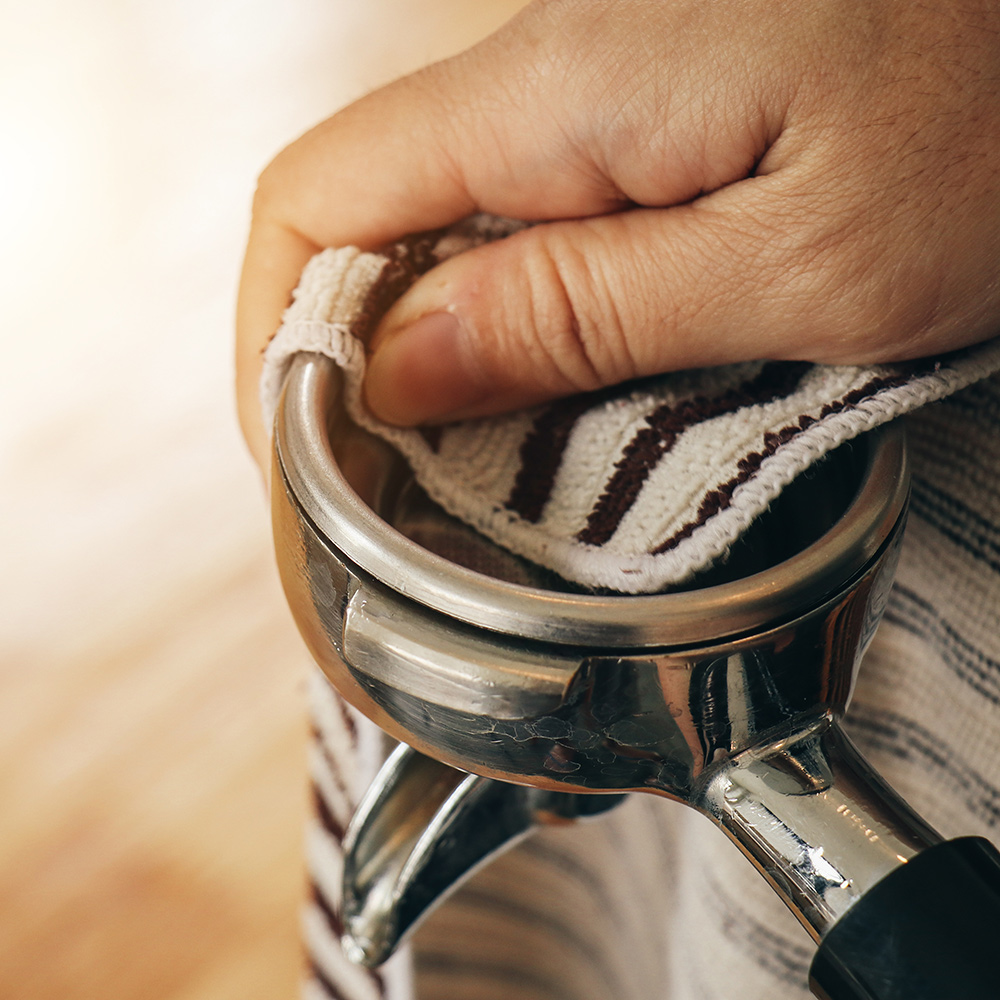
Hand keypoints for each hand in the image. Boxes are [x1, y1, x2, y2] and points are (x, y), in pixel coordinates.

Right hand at [237, 0, 999, 471]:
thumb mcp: (798, 266)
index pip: (315, 205)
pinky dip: (514, 318)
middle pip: (363, 221)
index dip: (278, 339)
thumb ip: (582, 312)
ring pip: (442, 232)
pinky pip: (526, 222)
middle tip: (395, 488)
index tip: (306, 456)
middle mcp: (546, 75)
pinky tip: (557, 387)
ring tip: (475, 463)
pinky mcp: (638, 118)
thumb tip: (398, 370)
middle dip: (348, 365)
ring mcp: (589, 92)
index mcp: (556, 98)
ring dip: (436, 354)